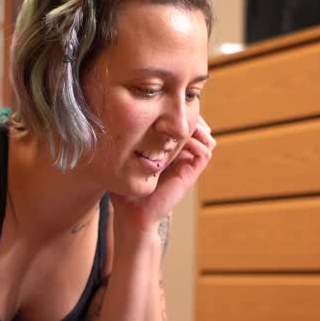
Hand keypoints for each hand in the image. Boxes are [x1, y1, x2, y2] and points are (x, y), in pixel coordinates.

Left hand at [110, 116, 216, 232]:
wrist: (132, 214)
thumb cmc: (125, 190)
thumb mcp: (124, 161)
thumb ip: (125, 143)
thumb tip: (113, 120)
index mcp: (168, 151)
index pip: (182, 124)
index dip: (178, 112)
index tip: (164, 106)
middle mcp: (181, 156)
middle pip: (198, 126)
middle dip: (189, 115)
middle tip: (174, 111)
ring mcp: (187, 165)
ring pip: (206, 137)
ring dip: (196, 127)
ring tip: (179, 124)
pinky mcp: (190, 174)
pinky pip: (204, 152)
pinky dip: (196, 143)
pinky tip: (179, 141)